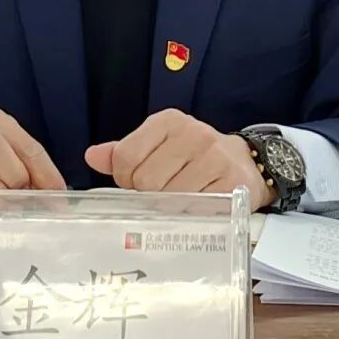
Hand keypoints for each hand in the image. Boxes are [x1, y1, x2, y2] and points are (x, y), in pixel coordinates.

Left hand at [84, 110, 276, 212]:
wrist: (246, 163)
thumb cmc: (194, 157)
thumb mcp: (159, 145)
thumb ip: (124, 152)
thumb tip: (91, 156)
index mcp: (168, 121)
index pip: (125, 157)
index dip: (125, 179)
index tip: (136, 184)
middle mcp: (192, 134)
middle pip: (145, 182)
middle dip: (147, 197)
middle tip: (161, 197)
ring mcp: (214, 158)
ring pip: (169, 199)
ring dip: (169, 209)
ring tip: (180, 202)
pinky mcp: (233, 184)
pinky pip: (196, 211)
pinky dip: (192, 216)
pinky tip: (198, 208)